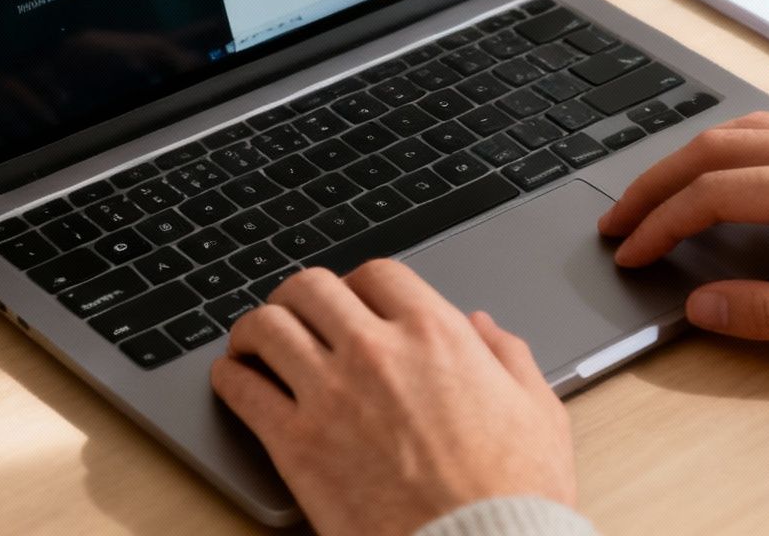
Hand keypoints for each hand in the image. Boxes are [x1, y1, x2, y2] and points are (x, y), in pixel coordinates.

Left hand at [210, 261, 575, 535]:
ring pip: (267, 326)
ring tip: (252, 342)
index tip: (352, 299)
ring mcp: (329, 393)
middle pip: (310, 288)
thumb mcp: (537, 410)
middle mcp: (376, 350)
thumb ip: (508, 356)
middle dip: (298, 296)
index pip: (377, 274)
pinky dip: (230, 377)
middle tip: (294, 313)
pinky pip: (243, 389)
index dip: (359, 283)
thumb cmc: (513, 494)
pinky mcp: (296, 444)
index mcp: (435, 334)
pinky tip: (233, 379)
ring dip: (255, 328)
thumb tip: (483, 327)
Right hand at [598, 112, 768, 361]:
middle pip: (715, 147)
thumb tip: (703, 305)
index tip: (631, 251)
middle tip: (621, 217)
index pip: (712, 195)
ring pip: (747, 128)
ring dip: (693, 157)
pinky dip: (736, 146)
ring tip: (661, 193)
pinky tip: (730, 170)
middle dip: (656, 182)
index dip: (660, 223)